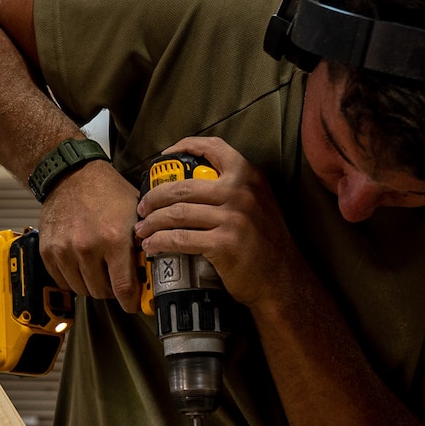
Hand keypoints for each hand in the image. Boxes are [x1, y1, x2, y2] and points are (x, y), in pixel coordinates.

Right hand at [38, 159, 144, 311]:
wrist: (71, 175)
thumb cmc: (106, 191)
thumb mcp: (136, 213)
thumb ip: (144, 242)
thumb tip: (153, 270)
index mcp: (113, 239)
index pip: (123, 288)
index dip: (131, 302)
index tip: (134, 304)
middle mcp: (87, 248)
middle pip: (102, 292)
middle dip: (112, 290)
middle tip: (116, 280)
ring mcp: (64, 251)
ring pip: (81, 289)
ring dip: (92, 285)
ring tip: (98, 271)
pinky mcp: (48, 252)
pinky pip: (62, 281)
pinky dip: (72, 279)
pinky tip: (81, 266)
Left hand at [134, 136, 293, 310]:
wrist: (282, 279)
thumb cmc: (266, 243)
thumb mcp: (259, 202)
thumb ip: (234, 188)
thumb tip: (192, 182)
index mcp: (249, 176)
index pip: (214, 147)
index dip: (185, 146)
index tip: (164, 156)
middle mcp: (241, 192)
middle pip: (183, 187)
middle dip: (154, 197)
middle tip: (142, 207)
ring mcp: (233, 218)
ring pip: (177, 213)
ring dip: (152, 222)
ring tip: (142, 230)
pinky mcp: (224, 244)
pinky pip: (181, 239)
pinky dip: (160, 242)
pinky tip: (153, 246)